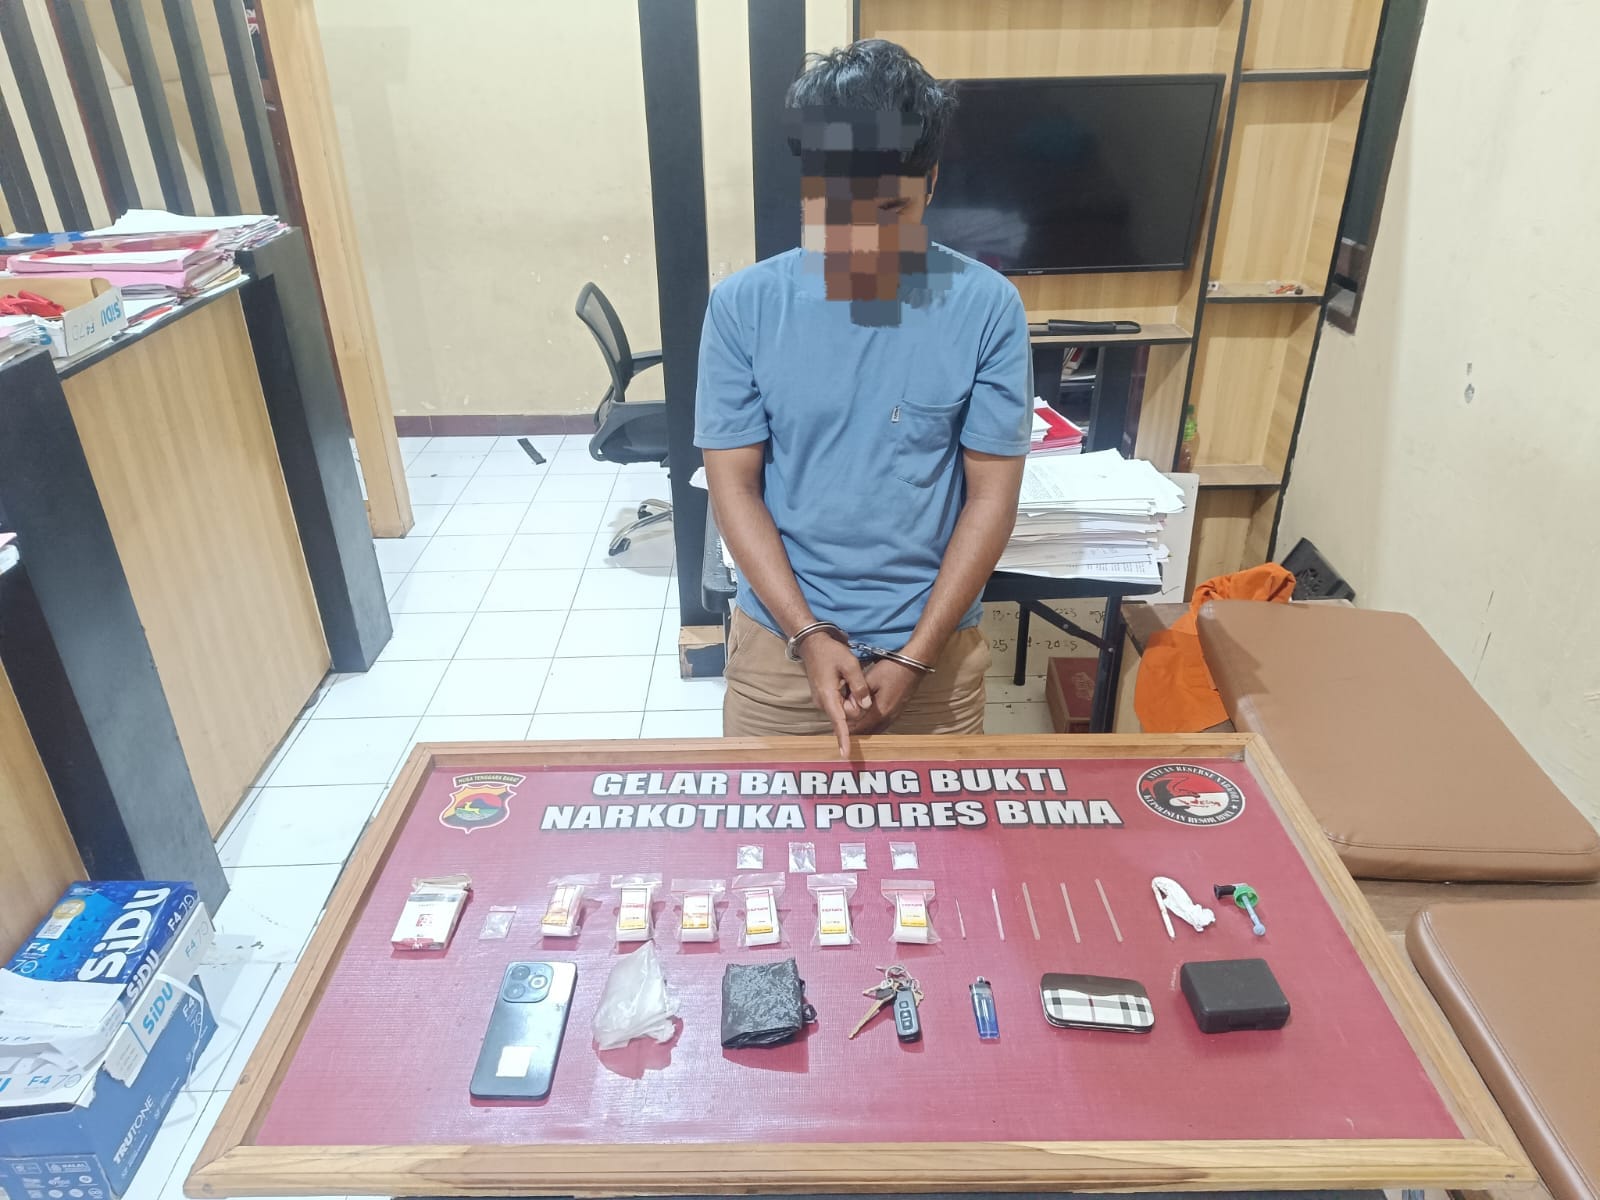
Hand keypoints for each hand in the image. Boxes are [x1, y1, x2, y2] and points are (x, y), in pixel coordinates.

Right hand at [797, 635, 871, 755]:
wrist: (812, 644)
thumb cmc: (830, 652)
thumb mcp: (849, 664)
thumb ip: (859, 685)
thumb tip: (866, 706)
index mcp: (828, 696)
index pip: (838, 722)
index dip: (843, 738)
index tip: (846, 754)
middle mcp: (823, 703)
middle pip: (846, 715)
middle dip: (855, 705)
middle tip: (855, 680)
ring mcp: (822, 701)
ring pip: (843, 710)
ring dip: (851, 700)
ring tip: (848, 678)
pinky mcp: (824, 698)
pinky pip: (839, 704)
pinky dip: (847, 698)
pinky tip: (846, 682)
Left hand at [849, 659, 924, 734]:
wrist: (913, 665)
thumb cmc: (892, 670)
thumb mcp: (870, 678)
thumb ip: (857, 694)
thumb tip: (847, 706)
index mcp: (879, 712)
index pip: (859, 729)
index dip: (847, 729)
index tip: (838, 726)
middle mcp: (887, 719)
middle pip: (866, 733)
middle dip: (854, 730)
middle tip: (842, 724)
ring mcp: (893, 717)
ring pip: (874, 730)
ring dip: (863, 728)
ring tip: (851, 721)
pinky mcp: (896, 713)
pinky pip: (881, 725)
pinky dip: (871, 724)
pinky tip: (865, 717)